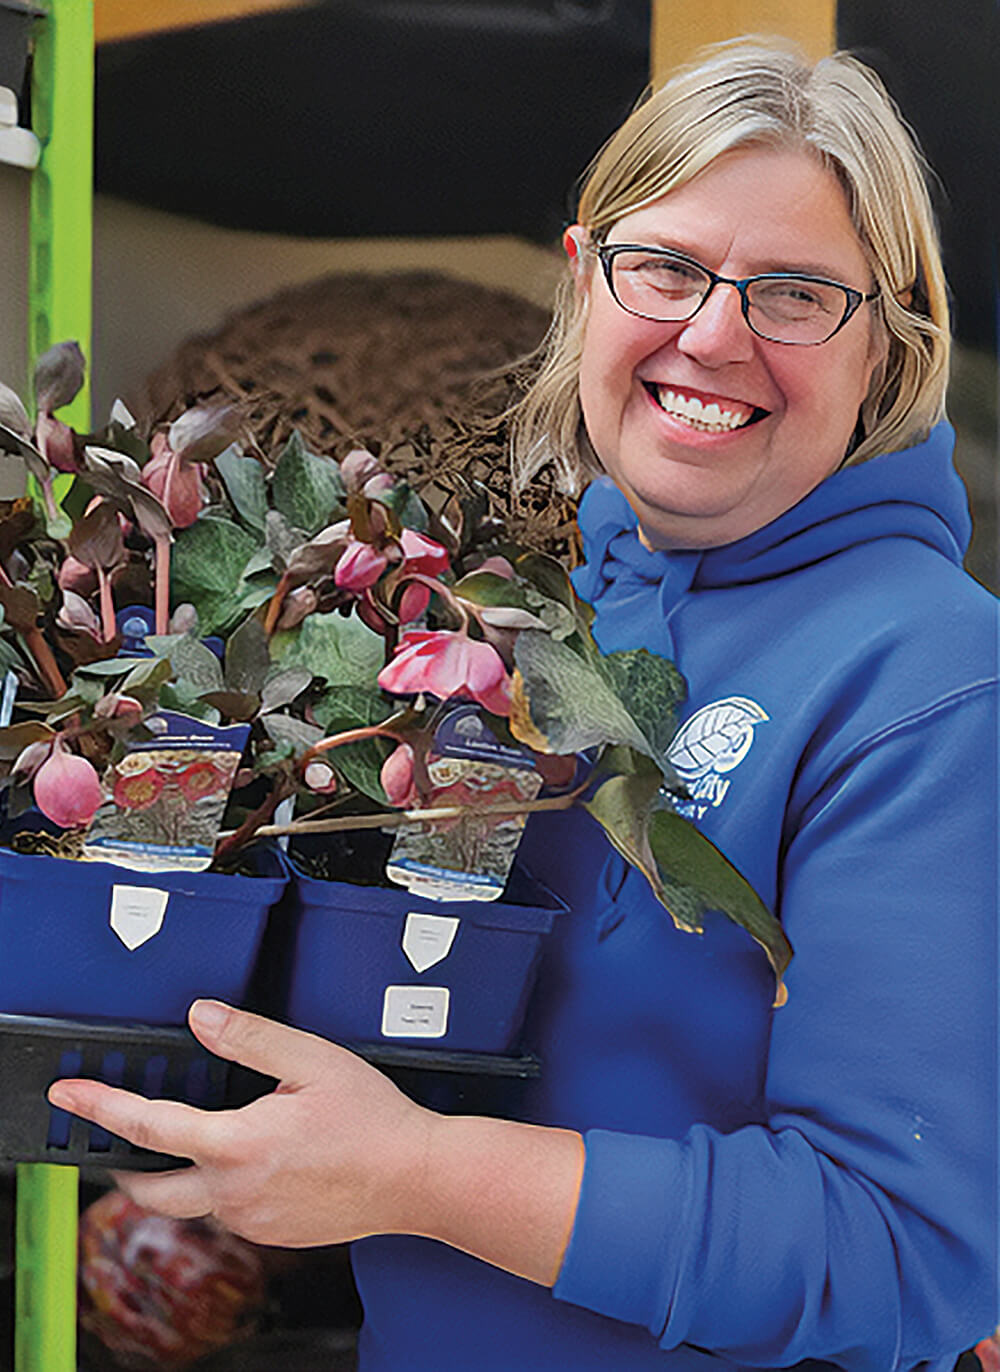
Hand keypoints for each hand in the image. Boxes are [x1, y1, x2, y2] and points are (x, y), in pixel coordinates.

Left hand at [47, 1000, 437, 1247]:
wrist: (416, 1178)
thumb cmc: (374, 1121)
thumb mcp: (312, 1059)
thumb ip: (249, 1036)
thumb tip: (202, 1017)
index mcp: (238, 1145)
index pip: (149, 1125)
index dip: (102, 1106)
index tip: (72, 1095)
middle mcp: (235, 1192)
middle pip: (150, 1188)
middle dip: (121, 1163)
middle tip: (111, 1137)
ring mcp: (251, 1220)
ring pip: (192, 1201)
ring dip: (180, 1173)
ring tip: (199, 1139)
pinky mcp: (271, 1234)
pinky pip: (228, 1212)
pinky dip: (221, 1187)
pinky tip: (254, 1161)